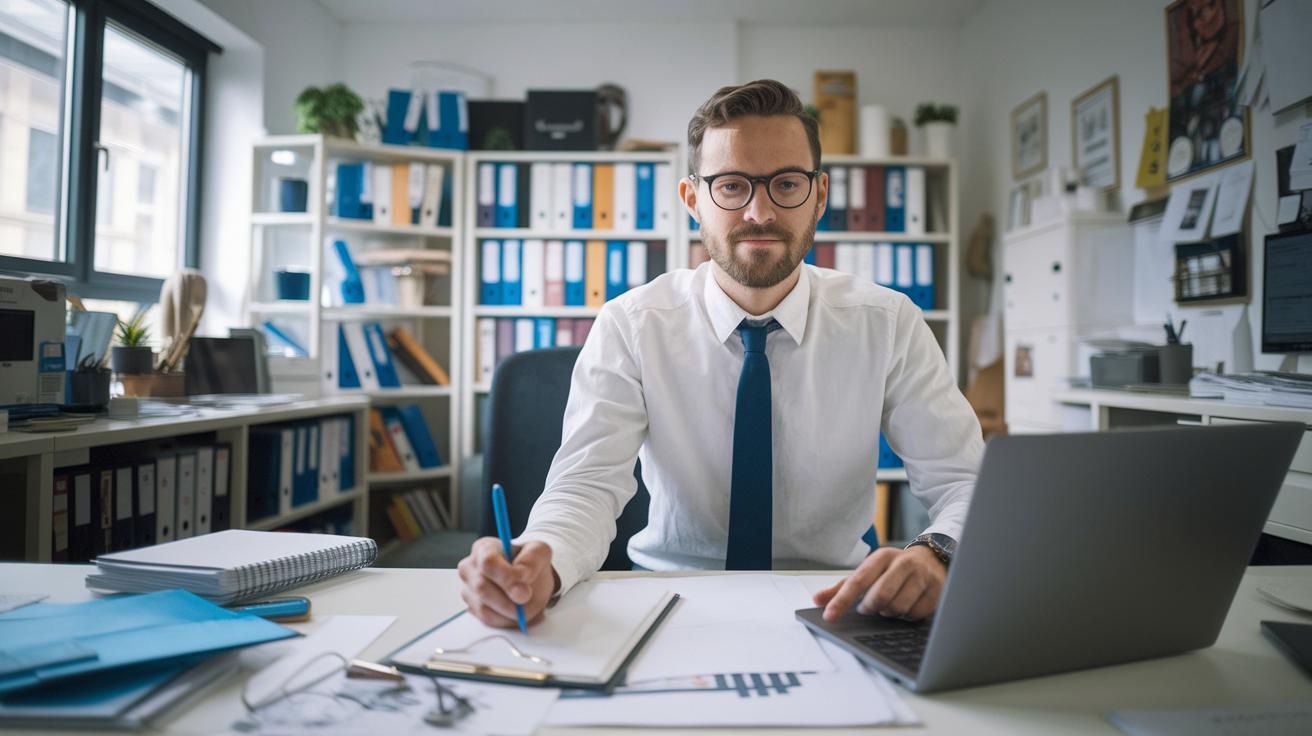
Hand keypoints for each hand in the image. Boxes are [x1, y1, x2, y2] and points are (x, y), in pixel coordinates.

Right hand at [457, 538, 558, 628]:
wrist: (528, 580)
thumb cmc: (529, 563)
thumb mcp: (539, 553)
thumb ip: (531, 560)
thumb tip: (522, 575)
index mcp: (484, 548)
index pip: (488, 563)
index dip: (506, 578)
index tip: (524, 588)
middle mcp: (470, 567)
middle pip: (482, 587)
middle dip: (509, 600)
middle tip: (527, 599)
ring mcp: (468, 588)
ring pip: (484, 607)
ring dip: (509, 611)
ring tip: (524, 605)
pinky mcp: (471, 608)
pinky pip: (487, 619)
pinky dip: (505, 620)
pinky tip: (516, 611)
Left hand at [812, 546, 945, 622]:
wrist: (931, 558)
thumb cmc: (893, 569)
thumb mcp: (868, 571)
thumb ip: (842, 587)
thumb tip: (817, 600)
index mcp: (881, 557)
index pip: (857, 581)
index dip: (842, 601)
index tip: (829, 617)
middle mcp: (903, 563)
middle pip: (880, 596)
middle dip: (871, 608)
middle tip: (869, 608)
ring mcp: (922, 576)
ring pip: (898, 608)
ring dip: (889, 613)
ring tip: (889, 605)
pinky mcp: (936, 590)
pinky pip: (915, 614)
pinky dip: (906, 616)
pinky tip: (906, 607)